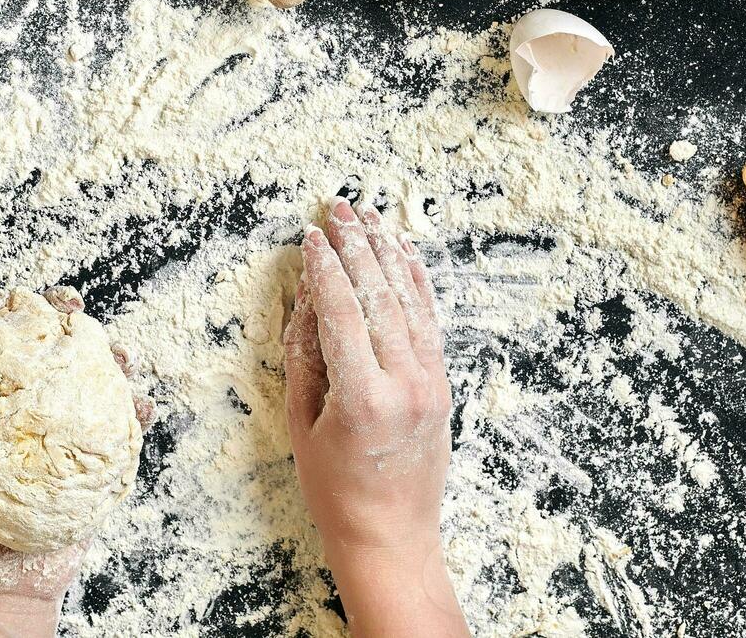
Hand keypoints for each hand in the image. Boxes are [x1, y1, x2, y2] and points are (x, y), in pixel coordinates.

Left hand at [0, 287, 150, 637]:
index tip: (2, 300)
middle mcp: (28, 406)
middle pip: (47, 345)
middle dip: (62, 315)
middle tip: (70, 307)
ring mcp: (64, 428)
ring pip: (92, 377)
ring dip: (111, 356)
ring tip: (117, 352)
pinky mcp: (94, 458)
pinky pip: (122, 429)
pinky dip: (136, 412)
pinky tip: (139, 405)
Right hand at [284, 199, 468, 637]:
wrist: (391, 537)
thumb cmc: (335, 490)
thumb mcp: (302, 424)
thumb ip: (303, 356)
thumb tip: (305, 295)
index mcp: (364, 400)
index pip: (343, 313)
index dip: (325, 269)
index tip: (311, 235)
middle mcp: (406, 385)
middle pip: (381, 296)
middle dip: (358, 247)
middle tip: (338, 209)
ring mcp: (431, 383)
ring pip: (410, 300)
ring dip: (388, 253)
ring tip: (368, 217)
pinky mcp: (442, 384)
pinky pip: (429, 320)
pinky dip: (415, 282)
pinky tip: (401, 253)